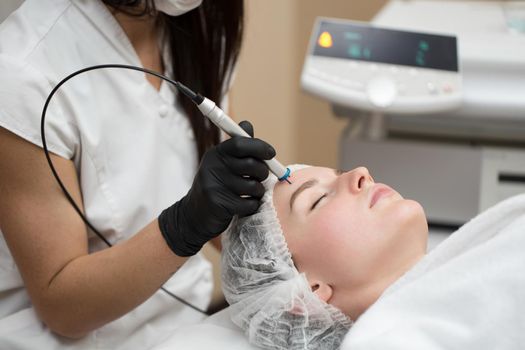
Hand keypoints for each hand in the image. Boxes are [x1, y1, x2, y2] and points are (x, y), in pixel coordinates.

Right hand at [158, 121, 275, 255]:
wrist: (194, 214)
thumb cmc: (216, 186)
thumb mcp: (223, 163)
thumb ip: (238, 146)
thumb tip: (247, 124)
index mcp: (216, 154)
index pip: (240, 143)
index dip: (259, 147)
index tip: (271, 153)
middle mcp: (213, 167)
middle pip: (250, 164)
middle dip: (263, 171)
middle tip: (261, 177)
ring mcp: (214, 186)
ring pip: (253, 185)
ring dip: (258, 191)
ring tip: (251, 193)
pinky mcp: (218, 204)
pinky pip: (249, 203)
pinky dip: (252, 205)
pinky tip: (244, 205)